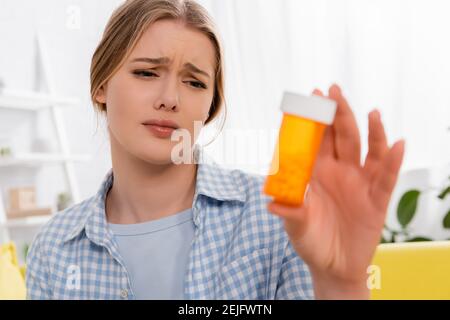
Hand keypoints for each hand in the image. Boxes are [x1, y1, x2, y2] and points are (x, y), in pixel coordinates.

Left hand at [267, 84, 404, 298]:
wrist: (333, 267)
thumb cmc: (311, 242)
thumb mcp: (297, 227)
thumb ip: (290, 212)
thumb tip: (272, 203)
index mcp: (317, 173)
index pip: (316, 140)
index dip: (314, 119)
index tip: (311, 97)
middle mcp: (339, 172)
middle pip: (341, 137)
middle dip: (338, 113)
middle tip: (332, 90)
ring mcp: (360, 183)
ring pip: (366, 150)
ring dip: (371, 131)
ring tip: (371, 112)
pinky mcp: (377, 199)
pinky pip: (387, 177)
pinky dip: (393, 161)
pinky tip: (397, 144)